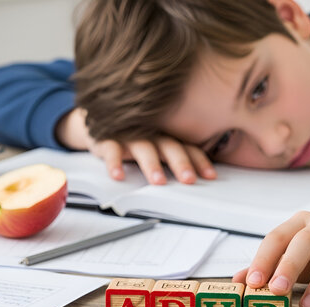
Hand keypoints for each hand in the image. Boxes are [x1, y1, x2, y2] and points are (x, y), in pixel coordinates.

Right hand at [56, 108, 216, 184]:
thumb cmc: (135, 137)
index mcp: (167, 136)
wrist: (98, 121)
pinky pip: (112, 149)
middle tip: (189, 180)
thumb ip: (174, 157)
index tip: (211, 176)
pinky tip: (118, 175)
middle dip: (181, 163)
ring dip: (151, 165)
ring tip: (158, 182)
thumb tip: (197, 180)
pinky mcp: (108, 137)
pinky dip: (114, 162)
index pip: (188, 148)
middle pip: (170, 147)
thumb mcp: (157, 146)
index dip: (200, 161)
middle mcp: (152, 133)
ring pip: (144, 148)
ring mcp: (130, 135)